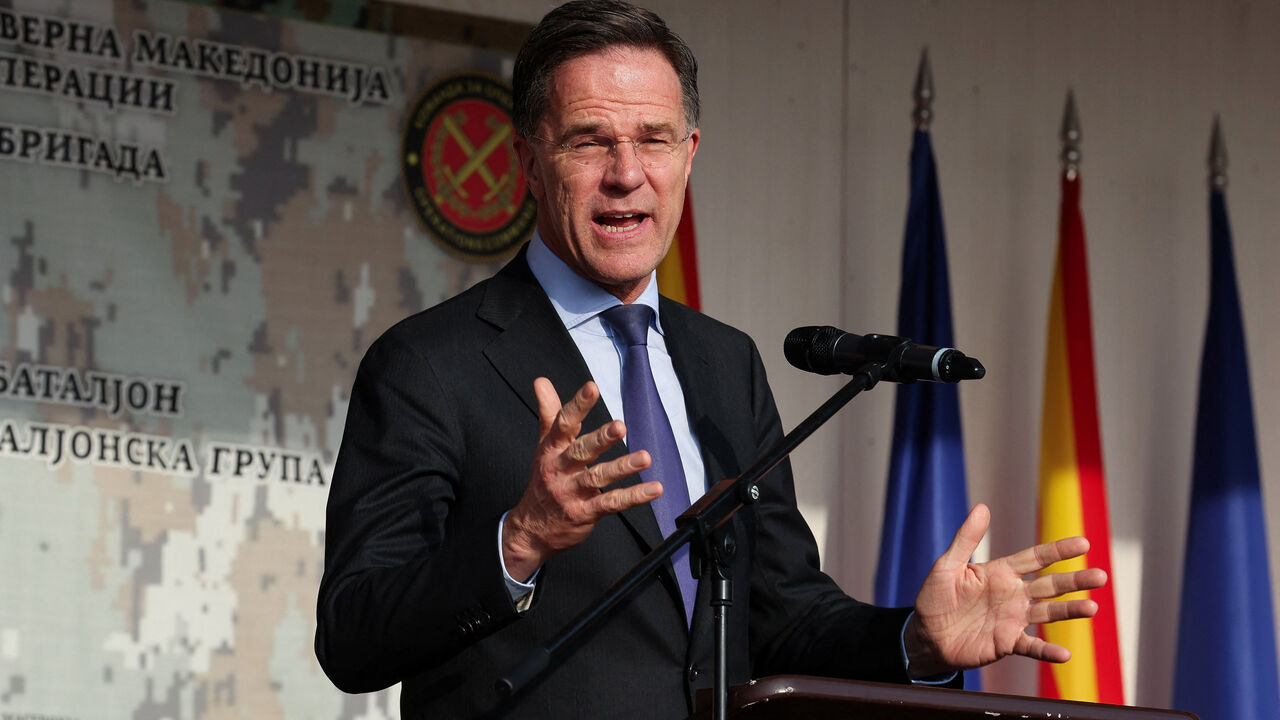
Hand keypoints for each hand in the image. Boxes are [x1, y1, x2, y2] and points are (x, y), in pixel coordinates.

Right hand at [501, 378, 661, 581]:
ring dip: (622, 467)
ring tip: (644, 458)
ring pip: (598, 477)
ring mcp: (572, 492)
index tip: (592, 387)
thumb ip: (549, 413)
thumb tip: (542, 382)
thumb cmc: (543, 481)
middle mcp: (560, 469)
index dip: (578, 405)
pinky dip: (634, 496)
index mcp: (551, 450)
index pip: (564, 424)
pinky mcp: (585, 513)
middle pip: (581, 451)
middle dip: (601, 438)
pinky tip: (653, 489)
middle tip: (620, 426)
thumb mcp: (543, 446)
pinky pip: (612, 502)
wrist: (530, 530)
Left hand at [903, 503, 1108, 677]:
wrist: (925, 635)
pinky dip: (1047, 650)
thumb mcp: (948, 564)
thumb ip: (966, 538)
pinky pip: (1031, 647)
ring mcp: (1013, 619)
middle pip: (1051, 585)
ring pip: (1048, 613)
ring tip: (1092, 608)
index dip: (1059, 551)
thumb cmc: (935, 597)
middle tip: (1101, 577)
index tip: (1083, 543)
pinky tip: (1065, 653)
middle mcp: (1013, 595)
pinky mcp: (1007, 643)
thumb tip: (982, 507)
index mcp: (1001, 572)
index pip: (1036, 558)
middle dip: (1075, 581)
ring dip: (1070, 611)